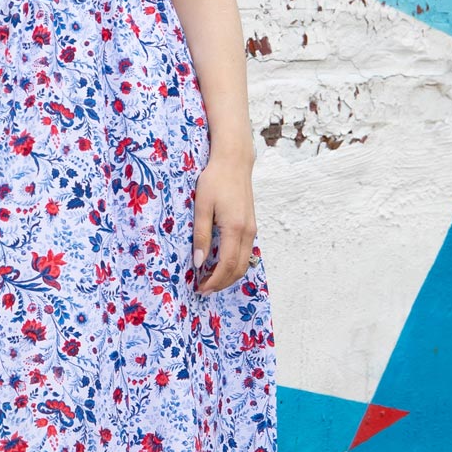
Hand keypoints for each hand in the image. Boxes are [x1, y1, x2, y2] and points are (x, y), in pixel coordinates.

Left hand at [190, 150, 256, 295]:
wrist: (234, 161)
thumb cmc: (215, 180)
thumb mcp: (202, 206)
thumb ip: (201, 235)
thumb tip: (199, 262)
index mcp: (235, 228)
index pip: (228, 264)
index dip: (215, 281)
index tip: (201, 289)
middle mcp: (248, 232)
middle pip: (239, 268)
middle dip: (222, 283)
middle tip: (203, 289)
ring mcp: (252, 229)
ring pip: (245, 262)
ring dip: (229, 276)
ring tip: (210, 280)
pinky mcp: (251, 225)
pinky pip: (246, 253)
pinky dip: (235, 264)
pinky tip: (220, 264)